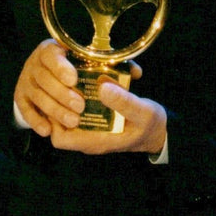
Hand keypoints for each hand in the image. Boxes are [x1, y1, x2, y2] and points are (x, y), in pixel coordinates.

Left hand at [14, 40, 166, 155]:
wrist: (161, 130)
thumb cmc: (151, 125)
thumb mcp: (143, 112)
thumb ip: (124, 102)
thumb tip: (102, 88)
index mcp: (96, 141)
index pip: (60, 139)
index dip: (54, 121)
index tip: (62, 98)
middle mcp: (89, 136)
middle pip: (61, 123)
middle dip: (60, 102)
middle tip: (67, 81)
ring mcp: (92, 127)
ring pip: (70, 113)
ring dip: (71, 94)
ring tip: (76, 75)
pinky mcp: (97, 117)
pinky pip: (82, 107)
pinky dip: (84, 93)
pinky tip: (91, 76)